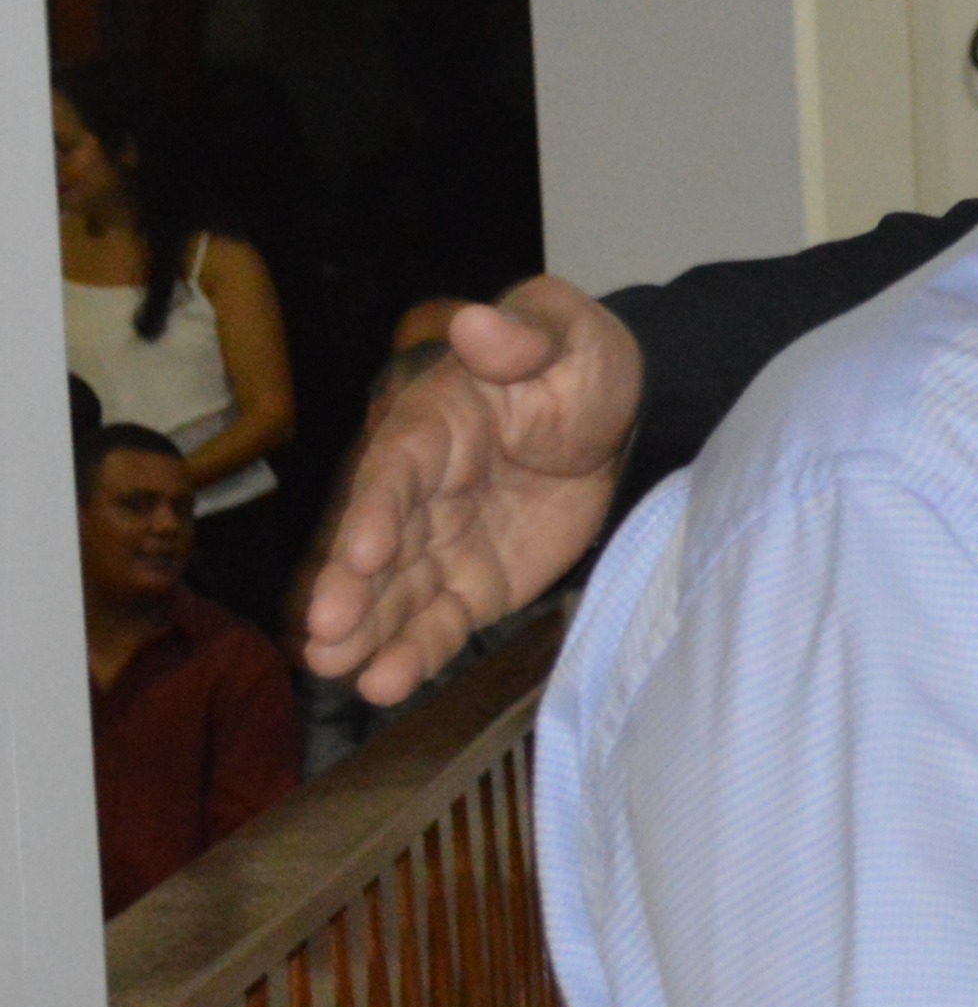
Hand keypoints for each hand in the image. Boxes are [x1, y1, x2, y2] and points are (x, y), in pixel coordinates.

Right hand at [299, 280, 642, 703]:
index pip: (397, 469)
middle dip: (351, 588)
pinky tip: (384, 684)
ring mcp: (442, 542)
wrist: (623, 423)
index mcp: (435, 424)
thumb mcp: (570, 335)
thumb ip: (525, 333)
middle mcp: (423, 489)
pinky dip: (414, 653)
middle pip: (379, 541)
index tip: (360, 552)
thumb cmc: (583, 366)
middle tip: (324, 632)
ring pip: (397, 590)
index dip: (375, 510)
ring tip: (335, 668)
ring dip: (367, 631)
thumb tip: (478, 321)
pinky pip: (439, 621)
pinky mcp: (472, 584)